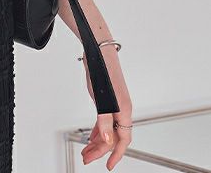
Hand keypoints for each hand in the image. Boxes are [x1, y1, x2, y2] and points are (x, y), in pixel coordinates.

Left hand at [81, 47, 132, 168]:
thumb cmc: (102, 69)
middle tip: (87, 158)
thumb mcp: (101, 98)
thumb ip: (104, 120)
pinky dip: (98, 130)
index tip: (108, 165)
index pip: (123, 140)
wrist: (98, 50)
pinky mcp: (107, 100)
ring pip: (108, 129)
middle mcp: (121, 109)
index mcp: (124, 110)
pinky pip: (105, 121)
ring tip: (86, 150)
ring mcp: (114, 105)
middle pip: (113, 136)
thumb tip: (107, 140)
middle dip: (100, 150)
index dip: (116, 154)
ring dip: (97, 141)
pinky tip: (91, 136)